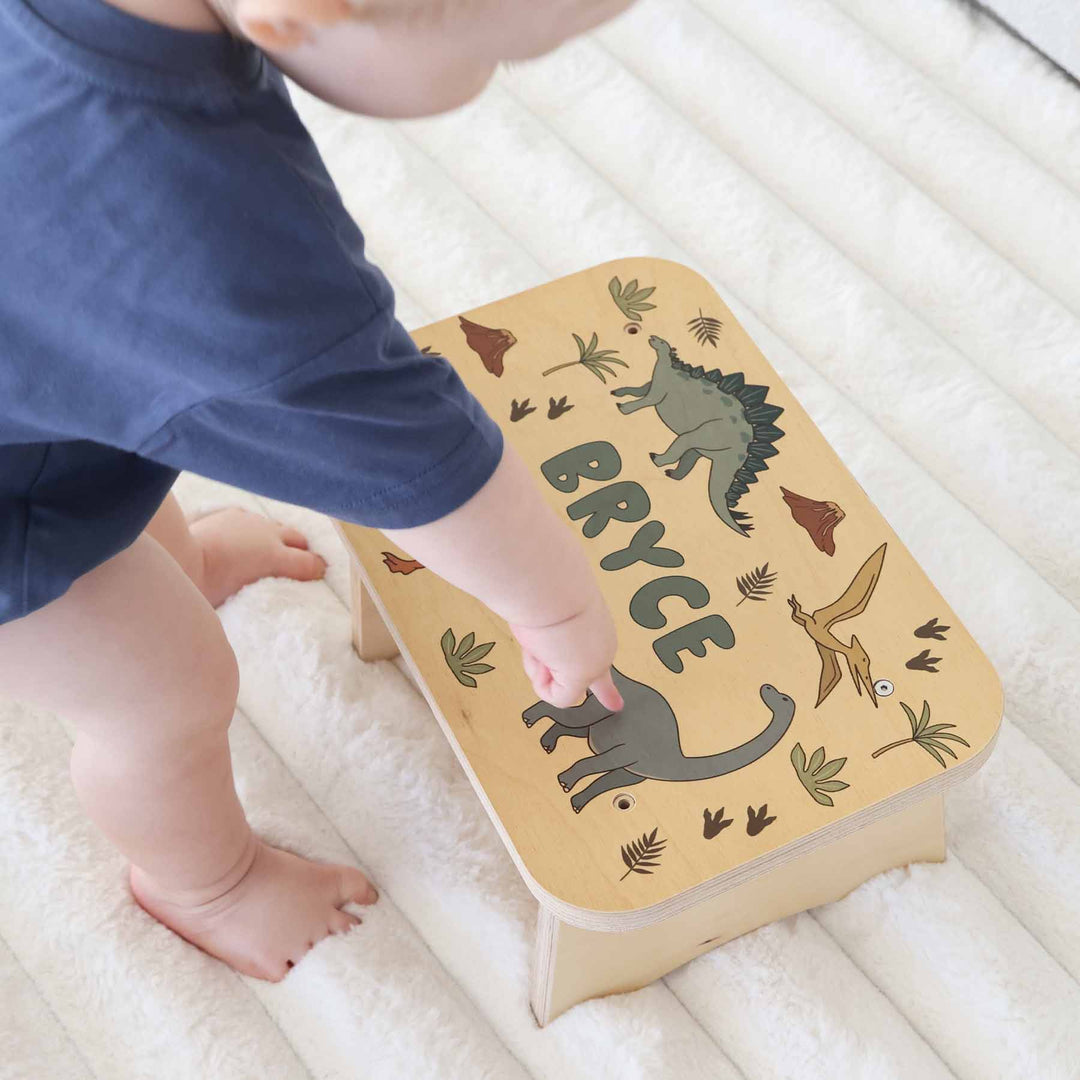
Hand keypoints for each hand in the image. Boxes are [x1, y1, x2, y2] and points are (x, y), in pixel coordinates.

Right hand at [508, 590, 623, 710]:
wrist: (548, 583)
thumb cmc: (543, 592)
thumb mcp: (547, 621)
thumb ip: (551, 646)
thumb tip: (535, 656)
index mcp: (595, 631)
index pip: (600, 662)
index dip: (606, 688)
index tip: (616, 706)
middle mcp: (601, 648)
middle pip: (565, 675)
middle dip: (542, 665)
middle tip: (546, 650)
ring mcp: (596, 663)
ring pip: (554, 683)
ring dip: (536, 662)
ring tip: (540, 634)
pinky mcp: (584, 674)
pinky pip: (556, 697)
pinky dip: (540, 680)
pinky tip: (543, 653)